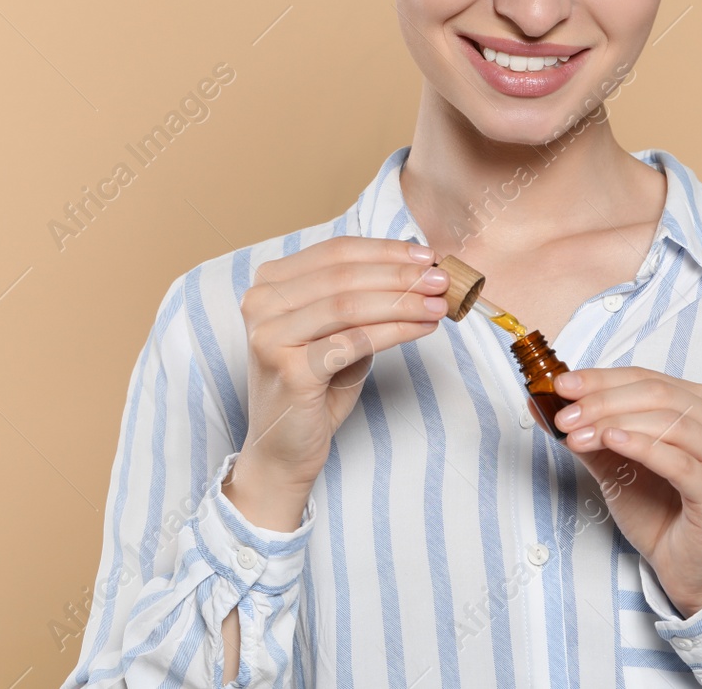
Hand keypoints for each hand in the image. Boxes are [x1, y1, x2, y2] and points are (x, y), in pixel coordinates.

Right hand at [230, 236, 449, 521]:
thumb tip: (420, 271)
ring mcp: (270, 336)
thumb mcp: (335, 331)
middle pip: (343, 274)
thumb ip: (362, 298)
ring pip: (348, 305)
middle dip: (399, 274)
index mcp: (270, 284)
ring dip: (402, 301)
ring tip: (439, 304)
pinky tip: (422, 328)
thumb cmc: (316, 387)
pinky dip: (395, 330)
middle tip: (441, 279)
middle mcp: (260, 303)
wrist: (283, 450)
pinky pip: (353, 341)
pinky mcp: (288, 369)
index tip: (426, 255)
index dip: (385, 250)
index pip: (335, 251)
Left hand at [547, 366, 701, 616]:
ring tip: (578, 435)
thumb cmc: (657, 508)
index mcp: (699, 406)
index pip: (646, 378)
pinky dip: (643, 447)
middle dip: (604, 402)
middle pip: (658, 395)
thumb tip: (542, 405)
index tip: (562, 386)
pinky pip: (679, 462)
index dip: (601, 379)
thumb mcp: (613, 462)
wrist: (682, 564)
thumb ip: (587, 431)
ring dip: (616, 424)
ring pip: (669, 423)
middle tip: (566, 416)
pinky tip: (614, 442)